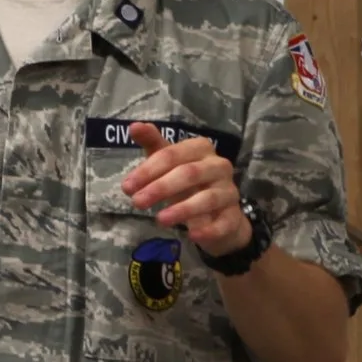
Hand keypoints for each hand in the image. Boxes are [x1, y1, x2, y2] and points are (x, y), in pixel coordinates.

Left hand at [122, 123, 249, 254]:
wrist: (218, 214)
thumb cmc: (189, 183)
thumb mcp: (169, 162)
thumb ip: (153, 144)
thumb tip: (134, 126)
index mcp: (201, 148)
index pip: (173, 155)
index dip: (148, 170)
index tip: (127, 187)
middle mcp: (219, 166)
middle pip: (190, 173)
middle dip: (161, 188)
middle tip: (137, 202)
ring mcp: (229, 191)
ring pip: (208, 198)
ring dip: (182, 209)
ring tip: (159, 220)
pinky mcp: (234, 217)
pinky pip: (224, 223)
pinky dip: (209, 229)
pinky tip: (192, 235)